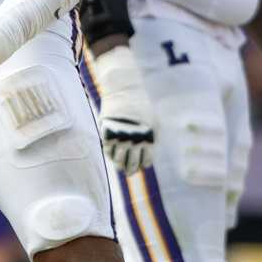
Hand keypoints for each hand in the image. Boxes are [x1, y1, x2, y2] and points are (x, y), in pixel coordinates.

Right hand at [90, 45, 154, 174]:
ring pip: (119, 161)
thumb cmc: (140, 105)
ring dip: (119, 165)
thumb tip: (149, 154)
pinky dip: (109, 155)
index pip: (146, 161)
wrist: (124, 90)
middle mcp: (135, 139)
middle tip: (128, 171)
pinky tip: (111, 154)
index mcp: (148, 138)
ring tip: (119, 165)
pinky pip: (108, 151)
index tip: (140, 164)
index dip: (143, 165)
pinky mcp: (108, 132)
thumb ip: (152, 137)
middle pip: (132, 164)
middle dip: (130, 170)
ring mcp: (121, 137)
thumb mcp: (153, 121)